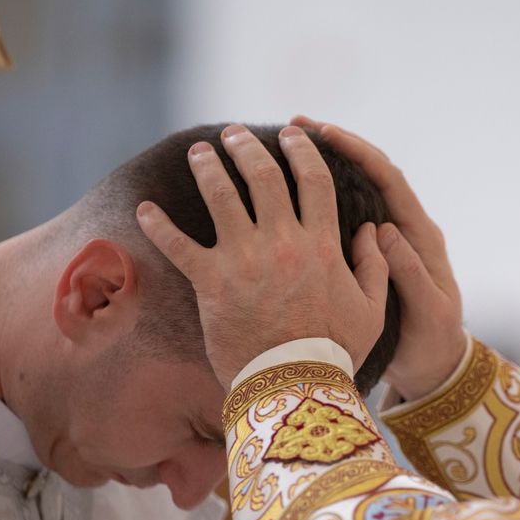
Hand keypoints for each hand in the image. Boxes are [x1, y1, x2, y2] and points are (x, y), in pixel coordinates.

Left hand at [135, 124, 389, 390]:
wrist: (295, 386)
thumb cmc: (337, 351)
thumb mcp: (372, 308)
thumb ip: (375, 265)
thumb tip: (371, 229)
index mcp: (323, 244)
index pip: (314, 179)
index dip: (303, 150)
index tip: (292, 134)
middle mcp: (283, 242)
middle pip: (263, 176)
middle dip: (247, 147)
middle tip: (235, 133)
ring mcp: (244, 260)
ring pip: (221, 197)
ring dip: (208, 168)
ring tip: (199, 152)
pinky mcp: (212, 283)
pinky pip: (178, 246)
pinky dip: (158, 225)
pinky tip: (143, 209)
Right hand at [292, 116, 466, 400]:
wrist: (432, 368)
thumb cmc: (431, 343)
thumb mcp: (426, 312)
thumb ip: (408, 272)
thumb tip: (383, 231)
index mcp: (419, 236)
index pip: (389, 180)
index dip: (359, 153)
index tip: (325, 133)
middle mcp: (401, 230)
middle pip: (366, 174)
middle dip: (333, 147)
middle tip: (291, 126)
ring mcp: (382, 243)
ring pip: (349, 193)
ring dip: (318, 169)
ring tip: (279, 149)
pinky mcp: (367, 258)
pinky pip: (339, 218)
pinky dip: (314, 201)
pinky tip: (281, 194)